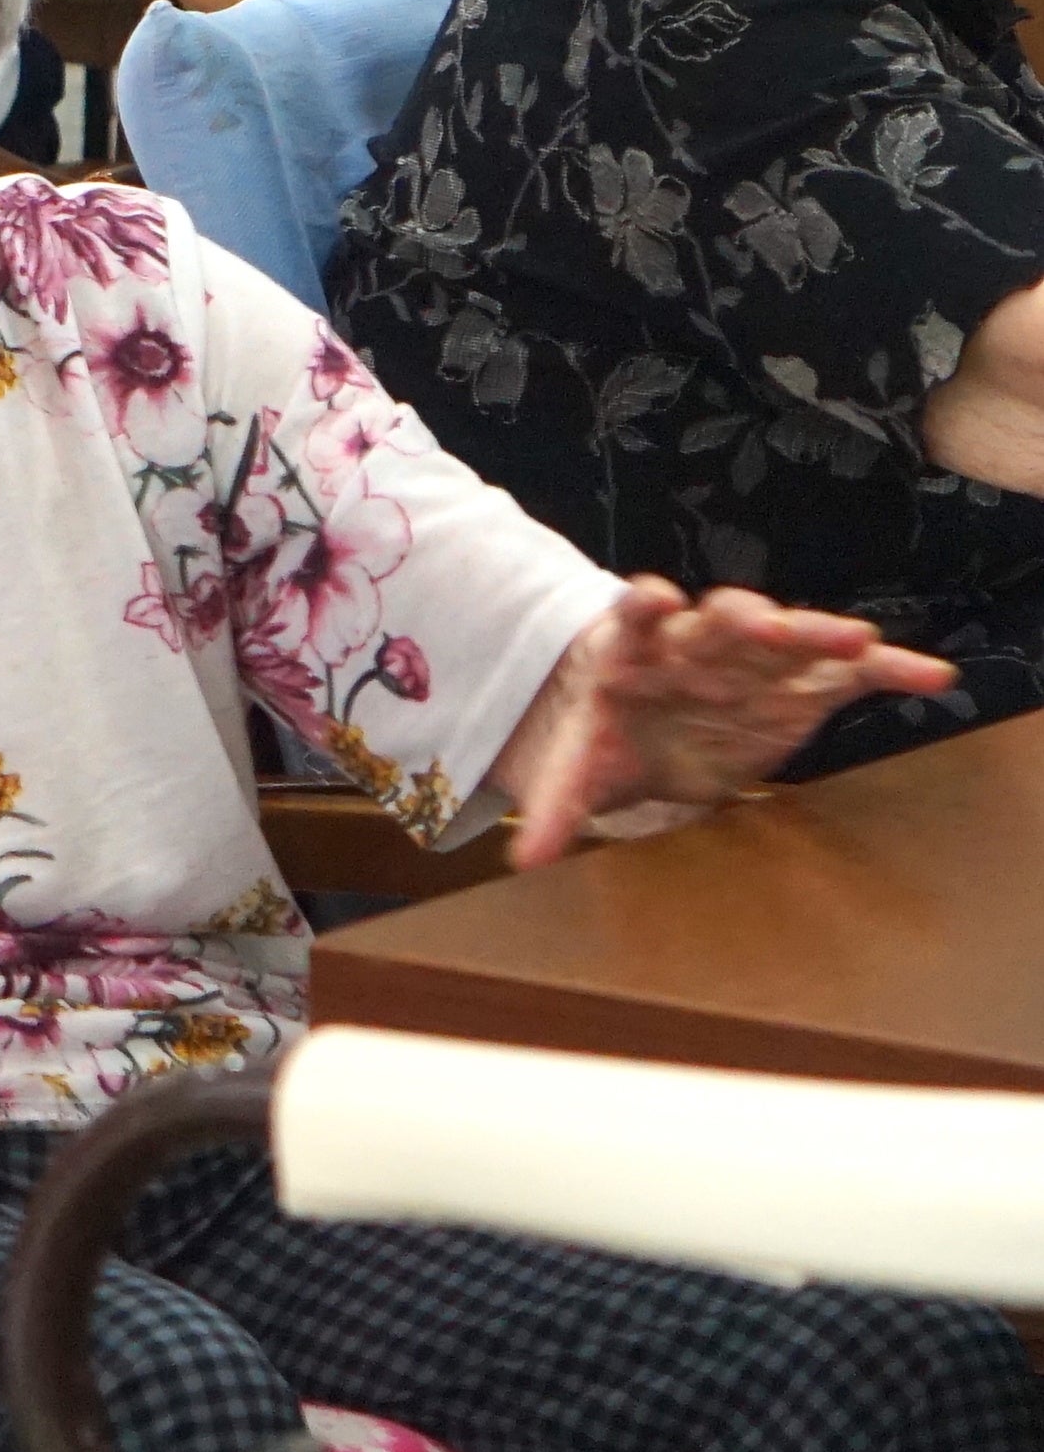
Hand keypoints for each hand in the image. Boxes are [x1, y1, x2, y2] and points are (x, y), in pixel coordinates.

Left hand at [505, 576, 956, 865]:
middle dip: (746, 620)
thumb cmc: (610, 734)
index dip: (644, 606)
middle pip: (722, 622)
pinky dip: (889, 669)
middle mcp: (699, 642)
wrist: (646, 727)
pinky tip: (931, 676)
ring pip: (791, 636)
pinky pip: (848, 671)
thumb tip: (521, 855)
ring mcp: (754, 658)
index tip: (654, 596)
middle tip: (767, 625)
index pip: (635, 617)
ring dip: (821, 634)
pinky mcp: (799, 683)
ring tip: (857, 640)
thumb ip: (558, 806)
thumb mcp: (580, 769)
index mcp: (634, 649)